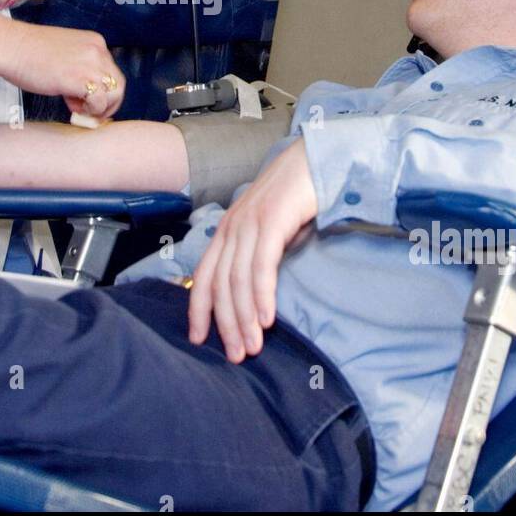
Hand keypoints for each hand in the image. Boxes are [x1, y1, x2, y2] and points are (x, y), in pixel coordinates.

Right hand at [0, 13, 124, 119]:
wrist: (10, 47)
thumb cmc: (28, 53)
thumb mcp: (63, 57)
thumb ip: (79, 71)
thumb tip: (85, 95)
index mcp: (94, 42)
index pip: (111, 71)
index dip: (101, 90)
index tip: (86, 100)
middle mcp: (97, 51)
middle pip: (118, 84)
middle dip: (106, 103)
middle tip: (88, 111)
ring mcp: (91, 64)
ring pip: (114, 94)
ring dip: (99, 108)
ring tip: (77, 109)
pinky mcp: (80, 78)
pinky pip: (99, 103)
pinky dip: (90, 112)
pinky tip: (73, 109)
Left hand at [187, 139, 318, 362]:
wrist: (316, 159)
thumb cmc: (296, 197)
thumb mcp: (269, 227)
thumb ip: (256, 253)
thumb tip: (254, 291)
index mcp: (226, 230)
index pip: (205, 276)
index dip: (199, 309)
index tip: (199, 340)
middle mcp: (231, 227)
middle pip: (219, 284)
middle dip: (225, 324)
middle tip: (235, 356)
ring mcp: (249, 223)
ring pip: (238, 280)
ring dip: (244, 318)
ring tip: (252, 347)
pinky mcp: (271, 221)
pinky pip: (262, 265)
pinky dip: (262, 295)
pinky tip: (267, 319)